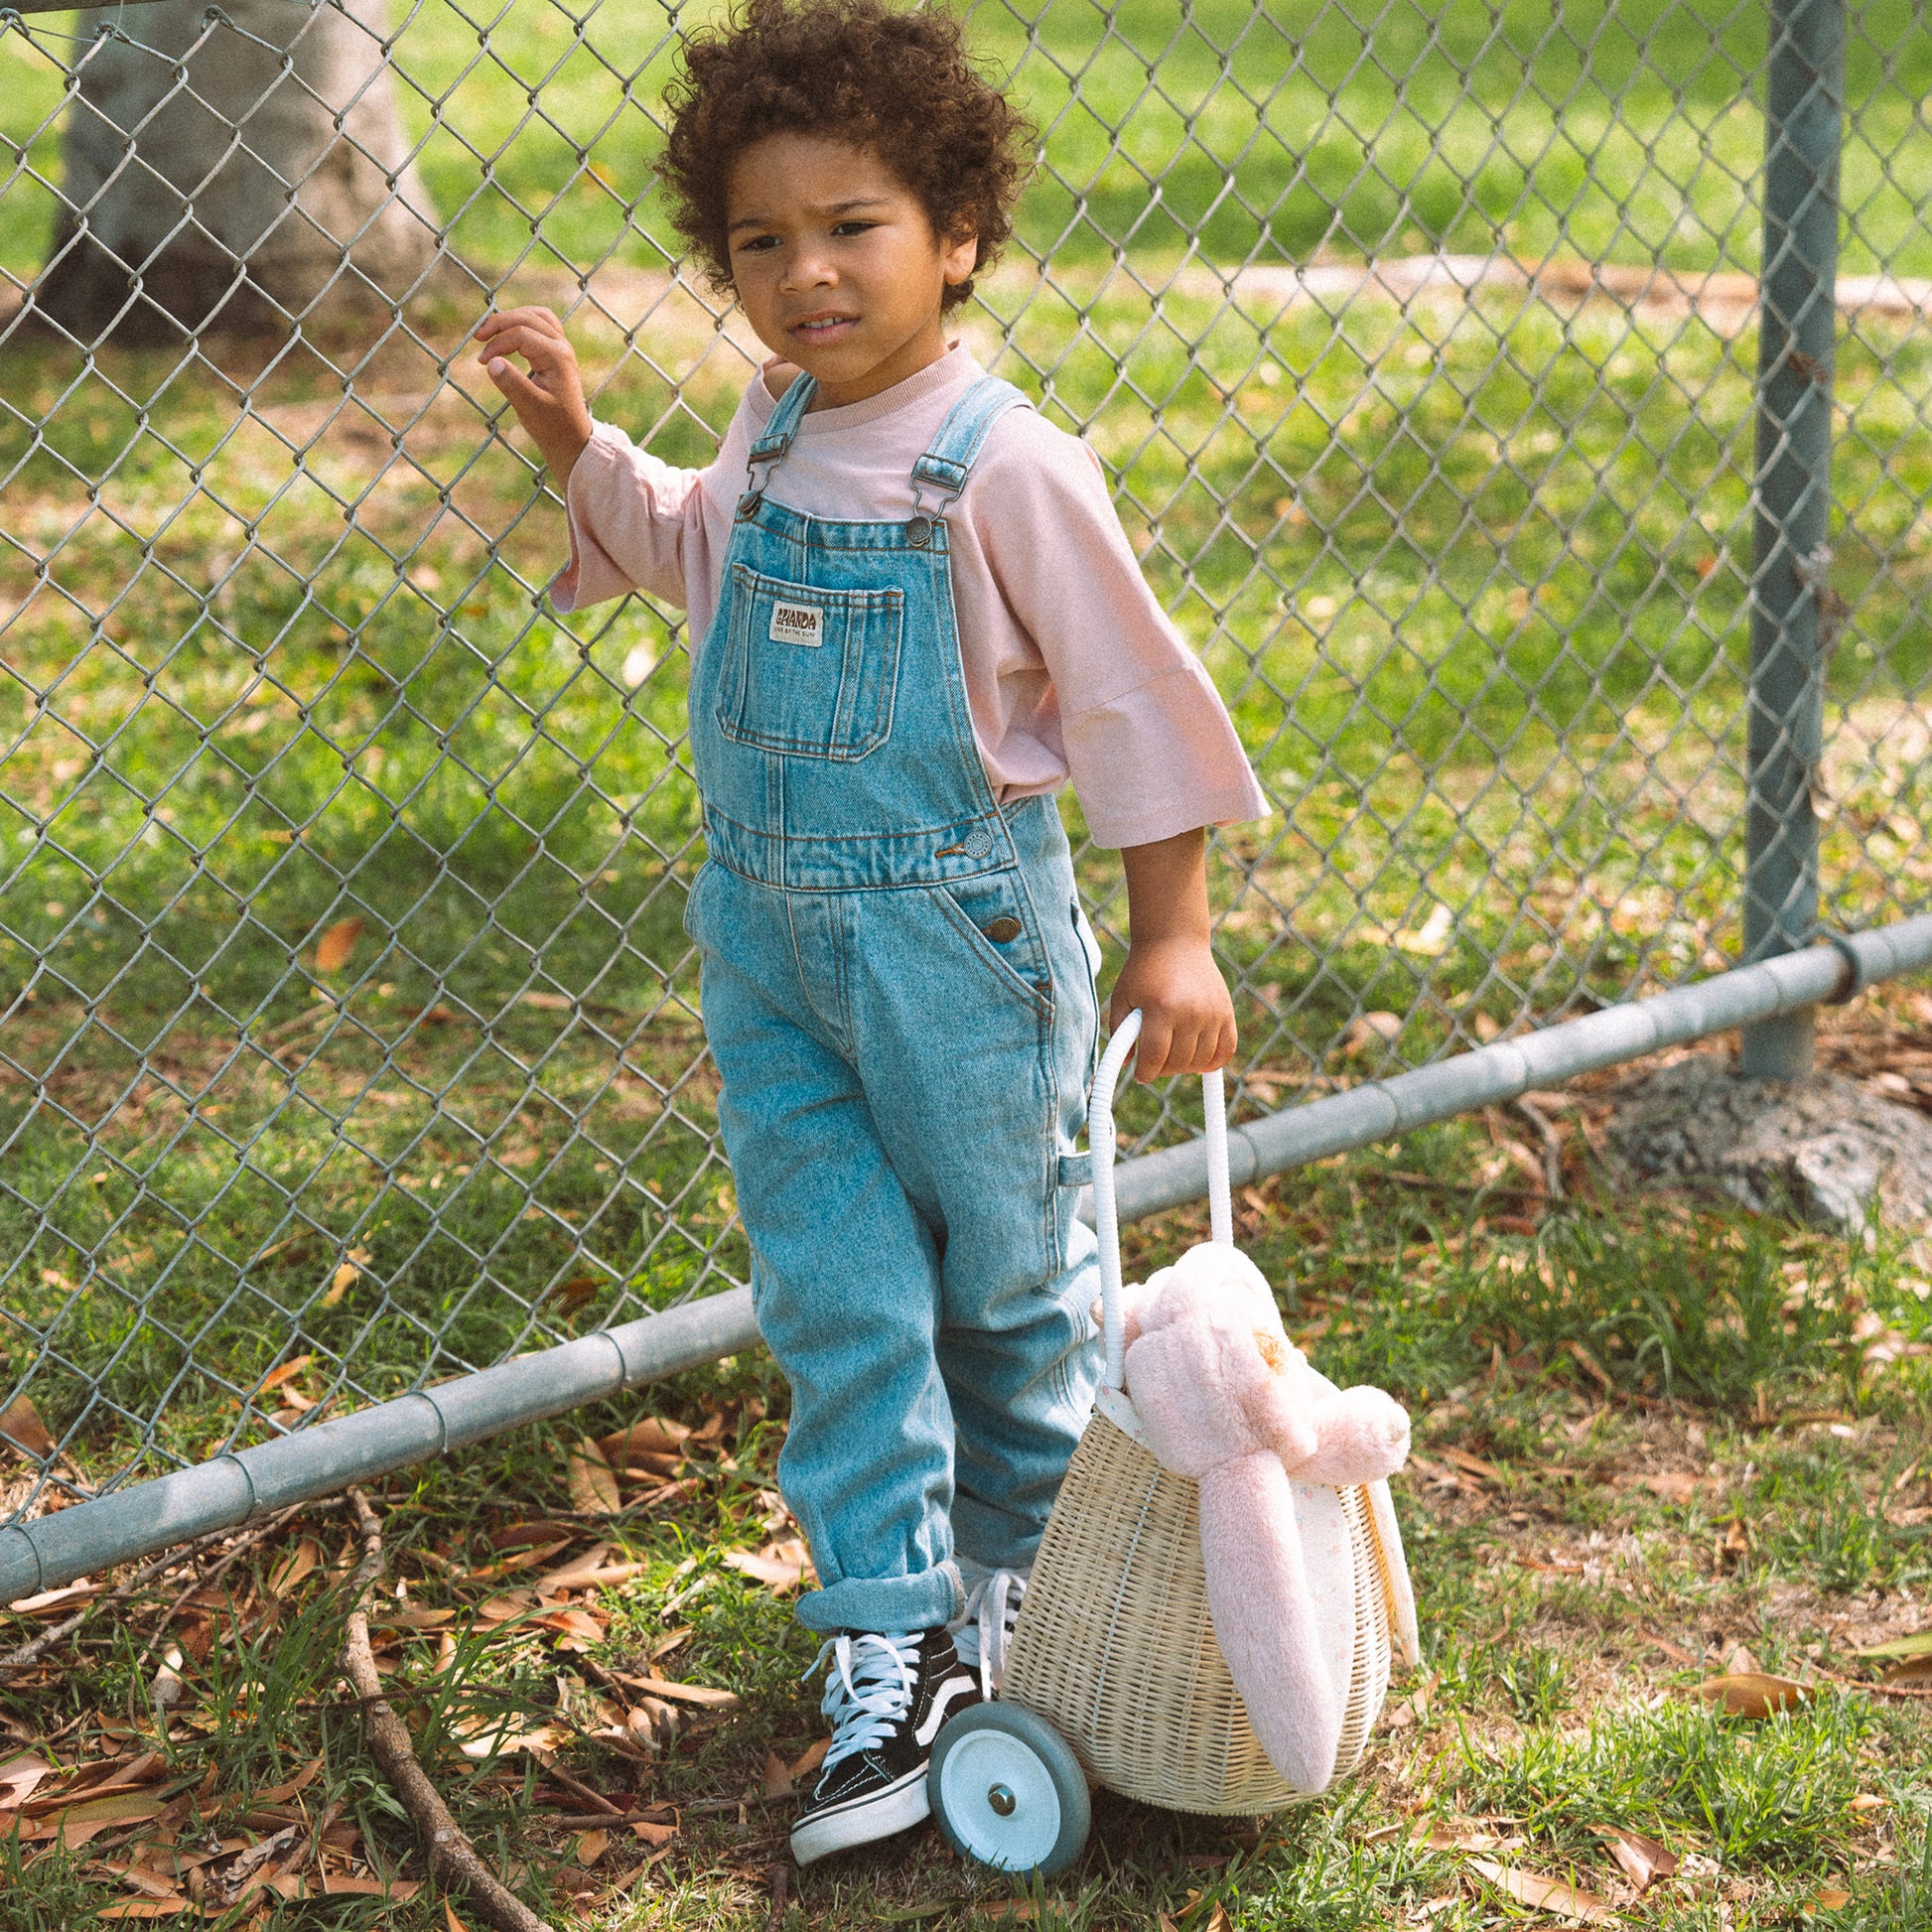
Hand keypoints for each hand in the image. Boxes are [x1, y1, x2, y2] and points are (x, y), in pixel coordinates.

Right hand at [473, 306, 592, 483]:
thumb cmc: (551, 426)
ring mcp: (562, 346)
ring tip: (489, 331)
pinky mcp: (558, 350)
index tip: (481, 362)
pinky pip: (541, 323)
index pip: (521, 335)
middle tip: (478, 337)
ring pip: (535, 315)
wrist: (571, 437)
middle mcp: (562, 347)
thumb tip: (491, 362)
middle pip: (527, 317)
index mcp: (557, 358)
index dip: (497, 344)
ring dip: (510, 318)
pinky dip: (522, 322)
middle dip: (499, 323)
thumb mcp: (529, 409)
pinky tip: (507, 333)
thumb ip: (512, 385)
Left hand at [1110, 825, 1236, 1080]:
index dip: (1145, 1072)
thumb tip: (1125, 1065)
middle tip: (1154, 1064)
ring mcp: (1211, 1013)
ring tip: (1172, 1059)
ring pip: (1201, 1061)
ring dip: (1184, 1067)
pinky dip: (1214, 1062)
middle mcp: (1190, 1012)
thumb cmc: (1143, 970)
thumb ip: (1120, 1032)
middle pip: (1178, 1062)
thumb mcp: (1123, 997)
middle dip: (1162, 1069)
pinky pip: (1227, 1050)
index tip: (1140, 1074)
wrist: (1175, 940)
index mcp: (1161, 1009)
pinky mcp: (1226, 1012)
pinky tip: (1199, 1062)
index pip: (1155, 1058)